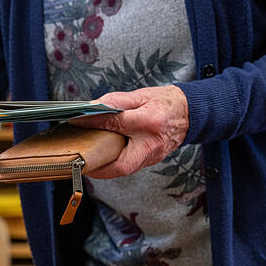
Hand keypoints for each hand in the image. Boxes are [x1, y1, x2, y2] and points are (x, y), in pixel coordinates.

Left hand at [70, 85, 188, 178]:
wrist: (189, 112)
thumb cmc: (164, 102)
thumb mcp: (139, 96)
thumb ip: (114, 102)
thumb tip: (90, 108)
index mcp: (150, 121)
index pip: (116, 123)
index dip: (93, 122)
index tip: (76, 121)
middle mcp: (152, 143)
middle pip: (122, 164)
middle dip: (99, 167)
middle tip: (80, 161)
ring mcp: (154, 155)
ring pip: (125, 169)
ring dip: (104, 168)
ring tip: (87, 160)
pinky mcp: (152, 161)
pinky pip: (130, 167)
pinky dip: (114, 165)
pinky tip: (102, 158)